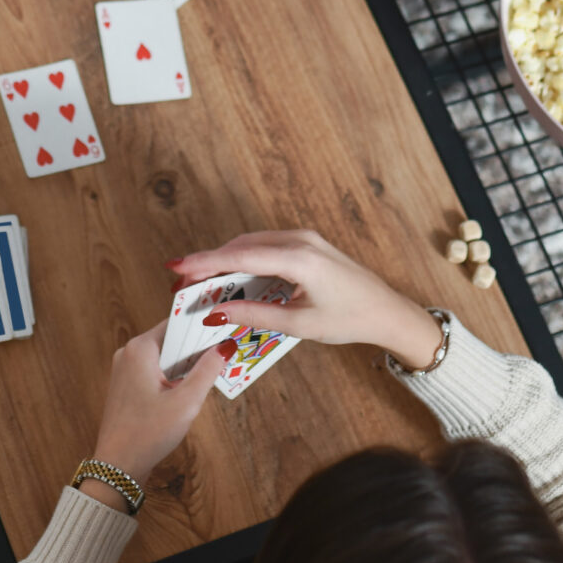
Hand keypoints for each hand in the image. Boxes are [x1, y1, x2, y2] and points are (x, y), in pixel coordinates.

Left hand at [84, 325, 229, 500]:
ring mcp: (125, 371)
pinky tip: (190, 390)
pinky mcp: (127, 387)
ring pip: (164, 358)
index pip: (176, 323)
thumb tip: (225, 346)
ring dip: (186, 365)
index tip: (223, 328)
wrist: (118, 466)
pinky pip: (155, 372)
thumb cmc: (149, 433)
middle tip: (224, 352)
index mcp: (140, 349)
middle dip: (196, 348)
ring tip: (212, 371)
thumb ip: (207, 370)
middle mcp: (129, 354)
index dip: (200, 327)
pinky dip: (173, 377)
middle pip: (171, 340)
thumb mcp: (186, 401)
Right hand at [167, 230, 441, 366]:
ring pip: (253, 243)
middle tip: (182, 282)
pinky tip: (232, 276)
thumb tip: (215, 312)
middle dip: (210, 262)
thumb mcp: (299, 324)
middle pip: (242, 245)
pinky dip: (245, 259)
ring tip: (201, 281)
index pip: (241, 256)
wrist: (387, 312)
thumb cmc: (349, 319)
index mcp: (300, 259)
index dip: (205, 261)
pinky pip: (267, 245)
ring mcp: (305, 238)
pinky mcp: (308, 243)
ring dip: (226, 260)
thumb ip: (255, 315)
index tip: (176, 267)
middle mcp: (301, 240)